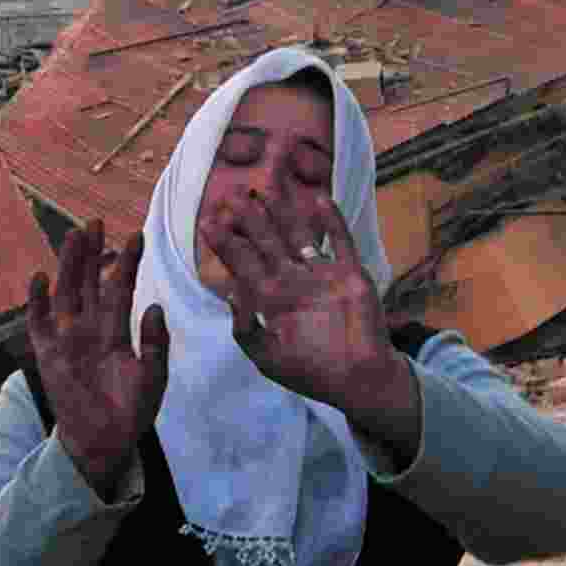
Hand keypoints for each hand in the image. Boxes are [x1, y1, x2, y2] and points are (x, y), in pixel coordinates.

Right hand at [27, 220, 169, 500]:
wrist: (105, 443)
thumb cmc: (131, 410)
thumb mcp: (154, 377)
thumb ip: (156, 344)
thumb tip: (154, 307)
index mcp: (116, 330)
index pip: (121, 288)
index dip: (128, 263)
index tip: (137, 236)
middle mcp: (90, 328)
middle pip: (89, 282)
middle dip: (92, 252)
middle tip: (95, 221)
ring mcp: (67, 339)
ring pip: (66, 293)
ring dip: (68, 265)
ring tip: (73, 236)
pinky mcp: (48, 354)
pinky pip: (39, 323)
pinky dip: (37, 302)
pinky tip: (40, 277)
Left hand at [199, 190, 417, 440]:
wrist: (359, 379)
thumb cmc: (311, 371)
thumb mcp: (268, 358)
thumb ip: (246, 328)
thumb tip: (229, 296)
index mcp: (269, 298)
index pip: (241, 263)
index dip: (225, 242)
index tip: (207, 221)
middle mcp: (291, 280)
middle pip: (266, 241)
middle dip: (248, 218)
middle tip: (231, 194)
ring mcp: (320, 274)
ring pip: (298, 234)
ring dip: (284, 211)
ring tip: (268, 185)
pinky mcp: (349, 273)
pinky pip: (340, 242)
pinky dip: (332, 222)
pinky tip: (320, 200)